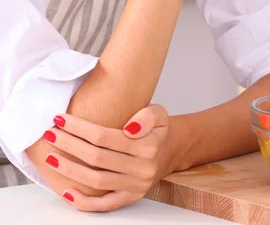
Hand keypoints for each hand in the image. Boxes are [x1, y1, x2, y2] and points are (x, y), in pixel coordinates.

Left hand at [43, 105, 171, 211]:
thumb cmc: (157, 130)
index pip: (105, 137)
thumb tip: (130, 128)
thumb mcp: (160, 114)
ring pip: (97, 181)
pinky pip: (104, 205)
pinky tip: (66, 191)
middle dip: (69, 145)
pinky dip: (83, 201)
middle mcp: (142, 168)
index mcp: (148, 145)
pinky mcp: (131, 198)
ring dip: (70, 170)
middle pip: (97, 158)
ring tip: (51, 158)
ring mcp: (136, 185)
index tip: (61, 119)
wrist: (170, 151)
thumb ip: (148, 116)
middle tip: (50, 135)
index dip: (80, 128)